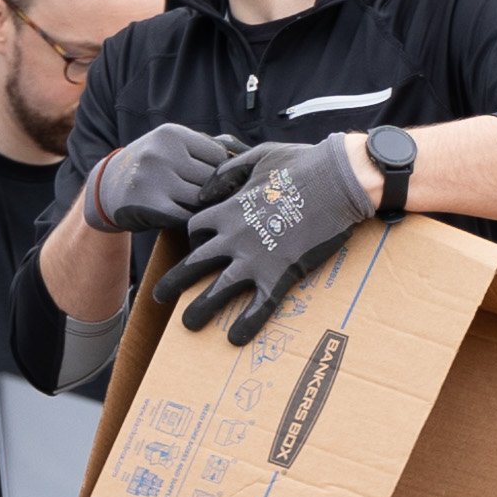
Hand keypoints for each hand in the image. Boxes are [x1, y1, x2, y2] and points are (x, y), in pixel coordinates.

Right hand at [80, 121, 248, 232]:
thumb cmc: (151, 166)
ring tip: (192, 205)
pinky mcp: (150, 205)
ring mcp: (155, 179)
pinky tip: (179, 214)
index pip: (217, 156)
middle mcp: (162, 153)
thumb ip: (204, 148)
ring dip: (200, 207)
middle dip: (210, 191)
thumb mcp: (170, 146)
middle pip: (210, 179)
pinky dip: (187, 218)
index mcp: (172, 134)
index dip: (219, 172)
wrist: (107, 187)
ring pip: (200, 199)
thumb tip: (248, 155)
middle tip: (205, 198)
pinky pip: (185, 216)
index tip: (212, 181)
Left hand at [152, 136, 383, 343]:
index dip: (193, 240)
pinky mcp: (280, 274)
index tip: (197, 248)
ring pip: (218, 290)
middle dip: (174, 281)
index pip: (195, 230)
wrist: (337, 179)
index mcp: (228, 209)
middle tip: (159, 296)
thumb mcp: (257, 157)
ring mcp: (255, 258)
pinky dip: (246, 324)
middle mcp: (234, 237)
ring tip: (187, 325)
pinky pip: (258, 306)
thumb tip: (209, 184)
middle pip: (194, 264)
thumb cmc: (300, 163)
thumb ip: (229, 170)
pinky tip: (234, 339)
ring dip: (199, 309)